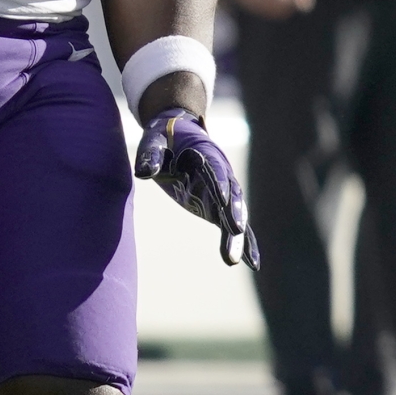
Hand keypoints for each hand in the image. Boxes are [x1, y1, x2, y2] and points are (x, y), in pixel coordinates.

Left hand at [135, 109, 257, 267]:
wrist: (178, 132)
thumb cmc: (163, 136)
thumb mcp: (153, 139)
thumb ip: (150, 154)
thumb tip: (143, 172)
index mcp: (207, 154)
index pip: (215, 171)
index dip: (219, 185)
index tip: (224, 200)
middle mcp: (222, 174)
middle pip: (231, 196)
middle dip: (234, 214)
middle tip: (236, 231)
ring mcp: (223, 191)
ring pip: (235, 215)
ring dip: (238, 235)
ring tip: (235, 257)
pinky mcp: (218, 205)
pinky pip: (235, 226)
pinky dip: (243, 243)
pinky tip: (252, 262)